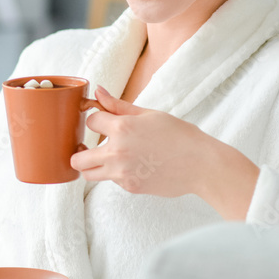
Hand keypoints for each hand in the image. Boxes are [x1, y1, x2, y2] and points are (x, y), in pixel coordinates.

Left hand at [72, 85, 258, 209]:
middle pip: (77, 158)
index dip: (96, 120)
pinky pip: (111, 181)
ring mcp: (121, 173)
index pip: (90, 122)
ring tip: (106, 158)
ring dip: (93, 166)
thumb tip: (97, 92)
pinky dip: (116, 174)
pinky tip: (134, 166)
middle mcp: (116, 152)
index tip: (103, 122)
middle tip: (89, 147)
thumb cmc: (179, 135)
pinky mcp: (129, 187)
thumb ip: (118, 106)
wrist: (201, 164)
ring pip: (88, 174)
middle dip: (80, 151)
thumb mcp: (149, 115)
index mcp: (122, 127)